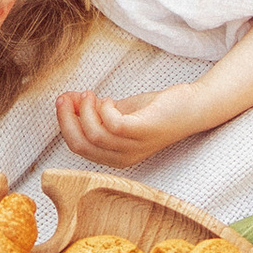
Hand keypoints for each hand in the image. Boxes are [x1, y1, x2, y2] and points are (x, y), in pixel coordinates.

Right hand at [54, 77, 212, 166]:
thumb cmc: (154, 111)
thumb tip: (66, 100)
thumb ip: (93, 110)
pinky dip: (104, 109)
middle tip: (66, 97)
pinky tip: (109, 100)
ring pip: (94, 135)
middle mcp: (122, 157)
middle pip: (81, 144)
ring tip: (91, 95)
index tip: (63, 101)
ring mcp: (133, 147)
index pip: (77, 147)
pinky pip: (112, 125)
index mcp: (114, 156)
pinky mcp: (143, 132)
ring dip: (86, 110)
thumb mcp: (117, 112)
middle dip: (67, 119)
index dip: (65, 123)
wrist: (190, 107)